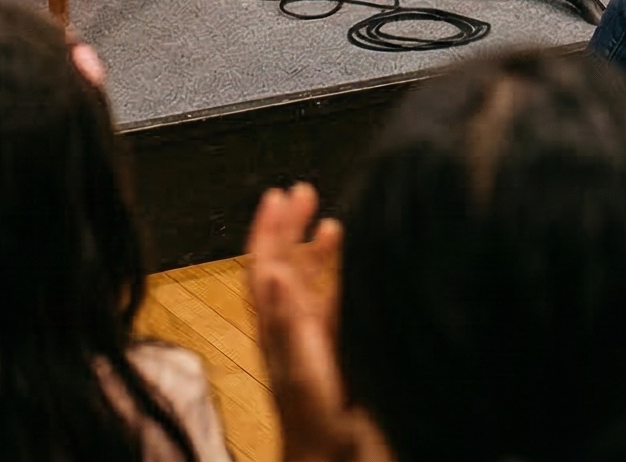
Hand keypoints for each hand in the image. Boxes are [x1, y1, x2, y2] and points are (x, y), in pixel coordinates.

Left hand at [247, 183, 374, 461]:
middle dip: (291, 229)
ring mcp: (314, 344)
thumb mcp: (301, 371)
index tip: (279, 194)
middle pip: (285, 269)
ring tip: (332, 223)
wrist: (333, 460)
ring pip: (311, 288)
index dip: (270, 230)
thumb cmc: (317, 425)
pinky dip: (343, 285)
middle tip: (303, 191)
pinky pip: (335, 309)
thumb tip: (271, 271)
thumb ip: (288, 323)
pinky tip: (359, 274)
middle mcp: (292, 331)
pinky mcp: (337, 357)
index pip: (266, 268)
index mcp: (279, 329)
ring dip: (317, 253)